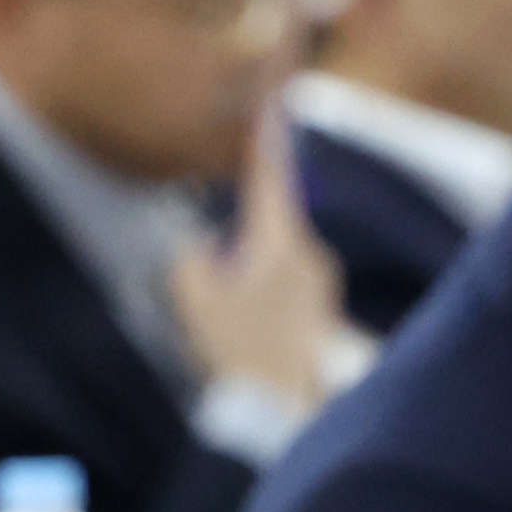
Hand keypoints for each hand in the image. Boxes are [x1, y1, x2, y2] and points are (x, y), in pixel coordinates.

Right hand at [167, 96, 349, 403]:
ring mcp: (320, 289)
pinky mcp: (319, 317)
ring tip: (224, 326)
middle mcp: (310, 258)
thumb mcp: (194, 296)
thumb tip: (201, 250)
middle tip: (214, 284)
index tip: (274, 101)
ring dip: (246, 279)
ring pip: (273, 265)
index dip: (267, 140)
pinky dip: (259, 304)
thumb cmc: (234, 350)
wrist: (273, 411)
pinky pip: (282, 294)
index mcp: (282, 243)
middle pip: (267, 229)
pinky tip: (242, 340)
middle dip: (239, 242)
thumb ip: (191, 259)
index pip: (270, 178)